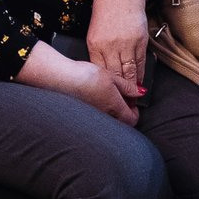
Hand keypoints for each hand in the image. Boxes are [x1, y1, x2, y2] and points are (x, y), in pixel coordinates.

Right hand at [21, 43, 136, 124]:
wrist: (60, 78)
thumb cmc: (84, 76)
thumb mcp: (111, 77)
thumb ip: (127, 86)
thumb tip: (139, 92)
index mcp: (114, 107)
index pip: (133, 120)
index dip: (135, 110)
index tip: (131, 100)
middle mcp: (104, 117)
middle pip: (120, 122)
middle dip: (123, 111)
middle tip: (118, 97)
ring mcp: (93, 117)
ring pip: (108, 119)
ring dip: (110, 110)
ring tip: (104, 94)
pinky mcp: (82, 115)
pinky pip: (96, 117)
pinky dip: (98, 109)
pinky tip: (91, 96)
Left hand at [85, 0, 150, 98]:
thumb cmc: (104, 13)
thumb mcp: (93, 34)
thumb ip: (97, 54)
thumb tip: (102, 75)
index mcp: (95, 45)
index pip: (100, 73)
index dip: (105, 88)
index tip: (108, 99)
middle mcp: (111, 46)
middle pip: (115, 76)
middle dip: (119, 93)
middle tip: (122, 107)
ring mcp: (127, 44)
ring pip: (129, 72)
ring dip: (131, 88)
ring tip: (132, 101)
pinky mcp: (140, 41)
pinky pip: (140, 63)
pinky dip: (140, 75)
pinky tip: (140, 85)